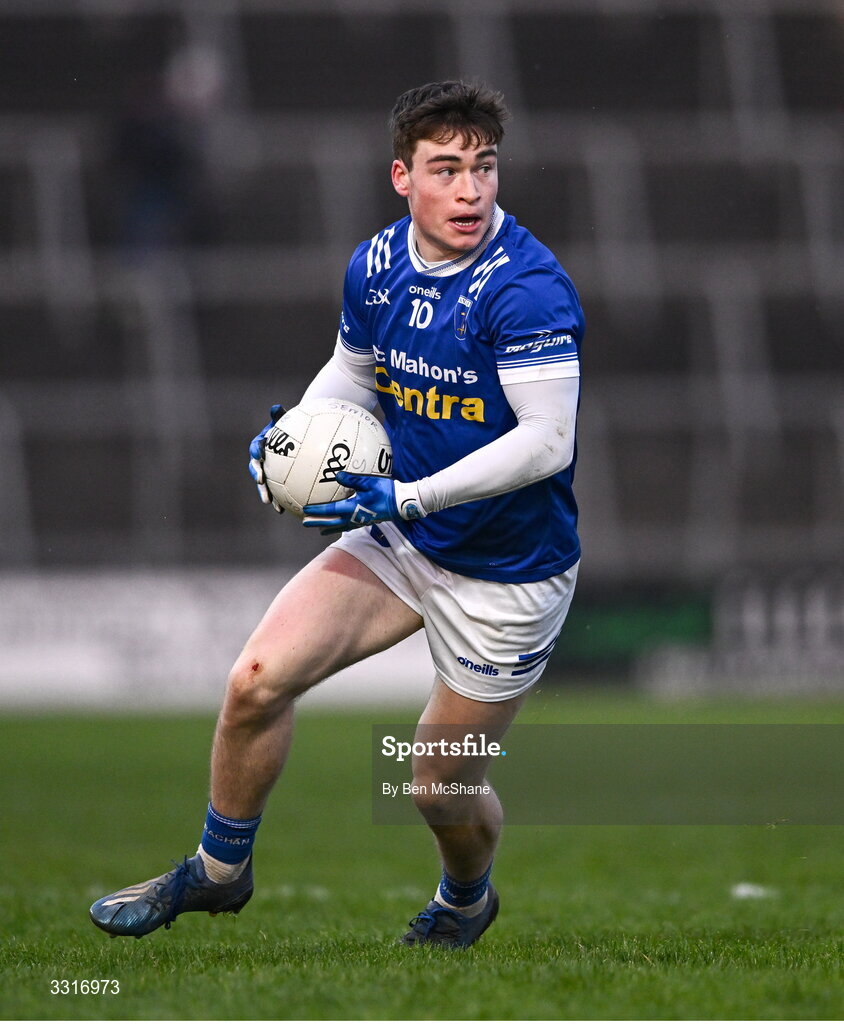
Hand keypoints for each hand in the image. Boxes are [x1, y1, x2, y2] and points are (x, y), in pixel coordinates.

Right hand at [248, 403, 285, 512]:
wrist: (292, 440)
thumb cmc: (289, 429)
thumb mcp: (284, 421)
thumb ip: (279, 416)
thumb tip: (276, 408)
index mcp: (261, 445)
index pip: (256, 447)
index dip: (257, 451)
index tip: (259, 455)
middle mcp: (260, 460)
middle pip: (256, 469)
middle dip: (257, 476)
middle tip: (261, 481)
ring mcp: (266, 473)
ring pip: (263, 485)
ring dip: (266, 494)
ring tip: (270, 503)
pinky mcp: (274, 483)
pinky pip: (276, 493)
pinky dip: (279, 502)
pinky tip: (284, 511)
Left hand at [302, 472, 424, 534]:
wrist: (401, 503)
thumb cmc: (386, 491)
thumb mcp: (369, 482)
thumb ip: (352, 479)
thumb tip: (337, 475)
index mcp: (352, 508)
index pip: (330, 510)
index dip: (317, 510)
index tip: (305, 510)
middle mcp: (354, 517)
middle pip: (331, 522)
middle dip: (317, 522)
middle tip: (305, 522)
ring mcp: (360, 521)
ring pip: (340, 526)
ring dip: (328, 527)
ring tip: (319, 530)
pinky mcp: (366, 521)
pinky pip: (349, 525)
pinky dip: (340, 526)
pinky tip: (340, 525)